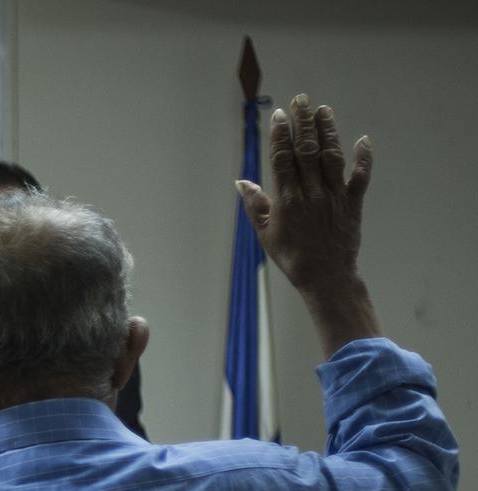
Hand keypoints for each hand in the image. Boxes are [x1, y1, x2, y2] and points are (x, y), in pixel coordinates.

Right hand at [235, 94, 370, 295]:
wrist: (325, 276)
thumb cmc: (291, 256)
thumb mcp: (264, 233)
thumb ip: (255, 205)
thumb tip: (242, 182)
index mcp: (287, 200)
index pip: (283, 159)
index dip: (281, 135)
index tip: (280, 115)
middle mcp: (311, 192)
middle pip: (307, 150)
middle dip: (303, 123)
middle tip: (301, 100)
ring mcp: (334, 195)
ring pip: (331, 156)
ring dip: (328, 131)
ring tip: (323, 110)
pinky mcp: (352, 202)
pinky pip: (360, 176)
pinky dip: (363, 157)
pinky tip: (362, 140)